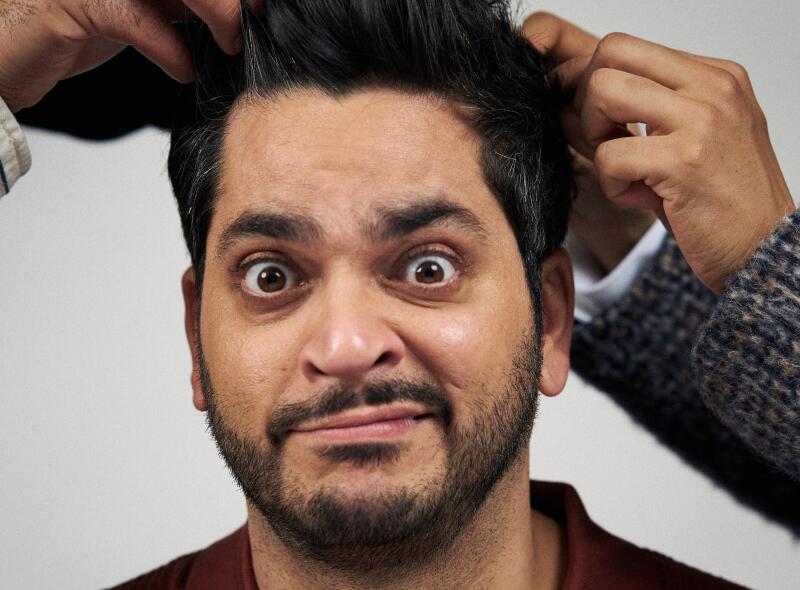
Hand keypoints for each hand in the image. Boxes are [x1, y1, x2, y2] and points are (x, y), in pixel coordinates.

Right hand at [0, 0, 255, 112]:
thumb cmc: (68, 33)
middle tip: (255, 19)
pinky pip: (137, 18)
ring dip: (214, 11)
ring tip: (230, 43)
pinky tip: (184, 68)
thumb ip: (175, 2)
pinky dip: (170, 46)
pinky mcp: (71, 2)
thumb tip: (232, 10)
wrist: (6, 61)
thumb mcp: (134, 10)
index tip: (259, 4)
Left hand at [524, 12, 795, 292]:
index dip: (593, 83)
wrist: (764, 249)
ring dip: (597, 139)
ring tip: (626, 171)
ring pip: (602, 92)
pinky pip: (608, 156)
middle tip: (608, 144)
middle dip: (588, 103)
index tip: (600, 123)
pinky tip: (643, 198)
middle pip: (609, 54)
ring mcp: (701, 119)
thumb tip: (564, 106)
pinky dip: (612, 186)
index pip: (625, 47)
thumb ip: (635, 117)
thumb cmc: (721, 202)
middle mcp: (712, 87)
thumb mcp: (682, 143)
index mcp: (714, 76)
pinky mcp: (684, 160)